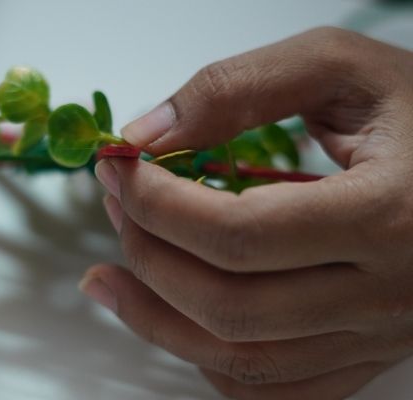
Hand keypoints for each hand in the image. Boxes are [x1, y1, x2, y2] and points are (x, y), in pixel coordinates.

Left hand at [80, 27, 412, 399]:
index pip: (238, 234)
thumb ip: (238, 89)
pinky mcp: (364, 353)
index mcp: (389, 214)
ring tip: (107, 276)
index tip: (119, 170)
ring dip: (157, 319)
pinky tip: (175, 318)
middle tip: (116, 207)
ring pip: (243, 360)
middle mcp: (387, 294)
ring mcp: (376, 336)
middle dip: (149, 255)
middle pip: (231, 306)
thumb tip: (146, 134)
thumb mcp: (338, 68)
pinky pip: (274, 388)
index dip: (157, 204)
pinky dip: (208, 359)